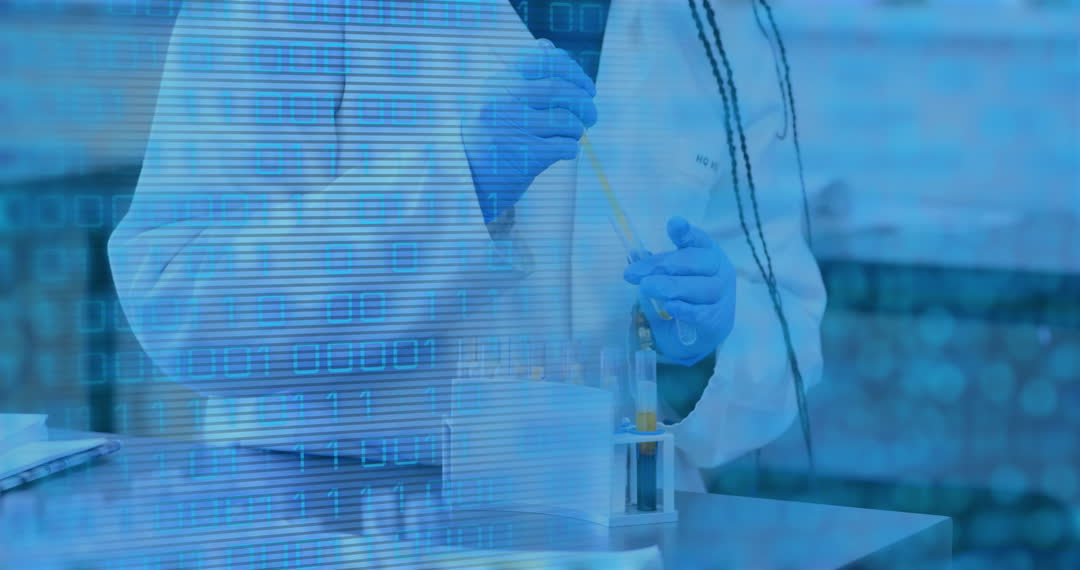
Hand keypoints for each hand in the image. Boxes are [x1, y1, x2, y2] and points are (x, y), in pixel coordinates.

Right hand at [462, 39, 597, 222]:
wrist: (465, 178)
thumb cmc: (489, 134)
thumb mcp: (496, 98)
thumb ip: (521, 73)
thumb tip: (546, 45)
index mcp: (498, 81)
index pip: (545, 60)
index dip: (575, 72)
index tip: (587, 88)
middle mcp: (502, 100)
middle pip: (561, 90)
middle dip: (585, 103)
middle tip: (591, 116)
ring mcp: (512, 128)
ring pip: (567, 121)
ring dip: (578, 129)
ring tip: (574, 134)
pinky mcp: (523, 156)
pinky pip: (564, 146)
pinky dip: (571, 148)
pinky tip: (565, 150)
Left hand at [624, 216, 735, 365]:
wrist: (698, 335)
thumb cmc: (683, 298)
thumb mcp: (668, 278)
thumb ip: (655, 267)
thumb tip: (634, 255)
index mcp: (706, 252)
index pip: (697, 238)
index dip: (685, 232)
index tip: (674, 224)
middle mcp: (719, 270)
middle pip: (695, 261)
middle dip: (662, 265)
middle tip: (633, 273)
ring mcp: (722, 295)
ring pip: (700, 287)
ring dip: (671, 286)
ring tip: (646, 287)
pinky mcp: (718, 319)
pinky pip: (702, 312)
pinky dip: (685, 309)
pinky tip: (670, 307)